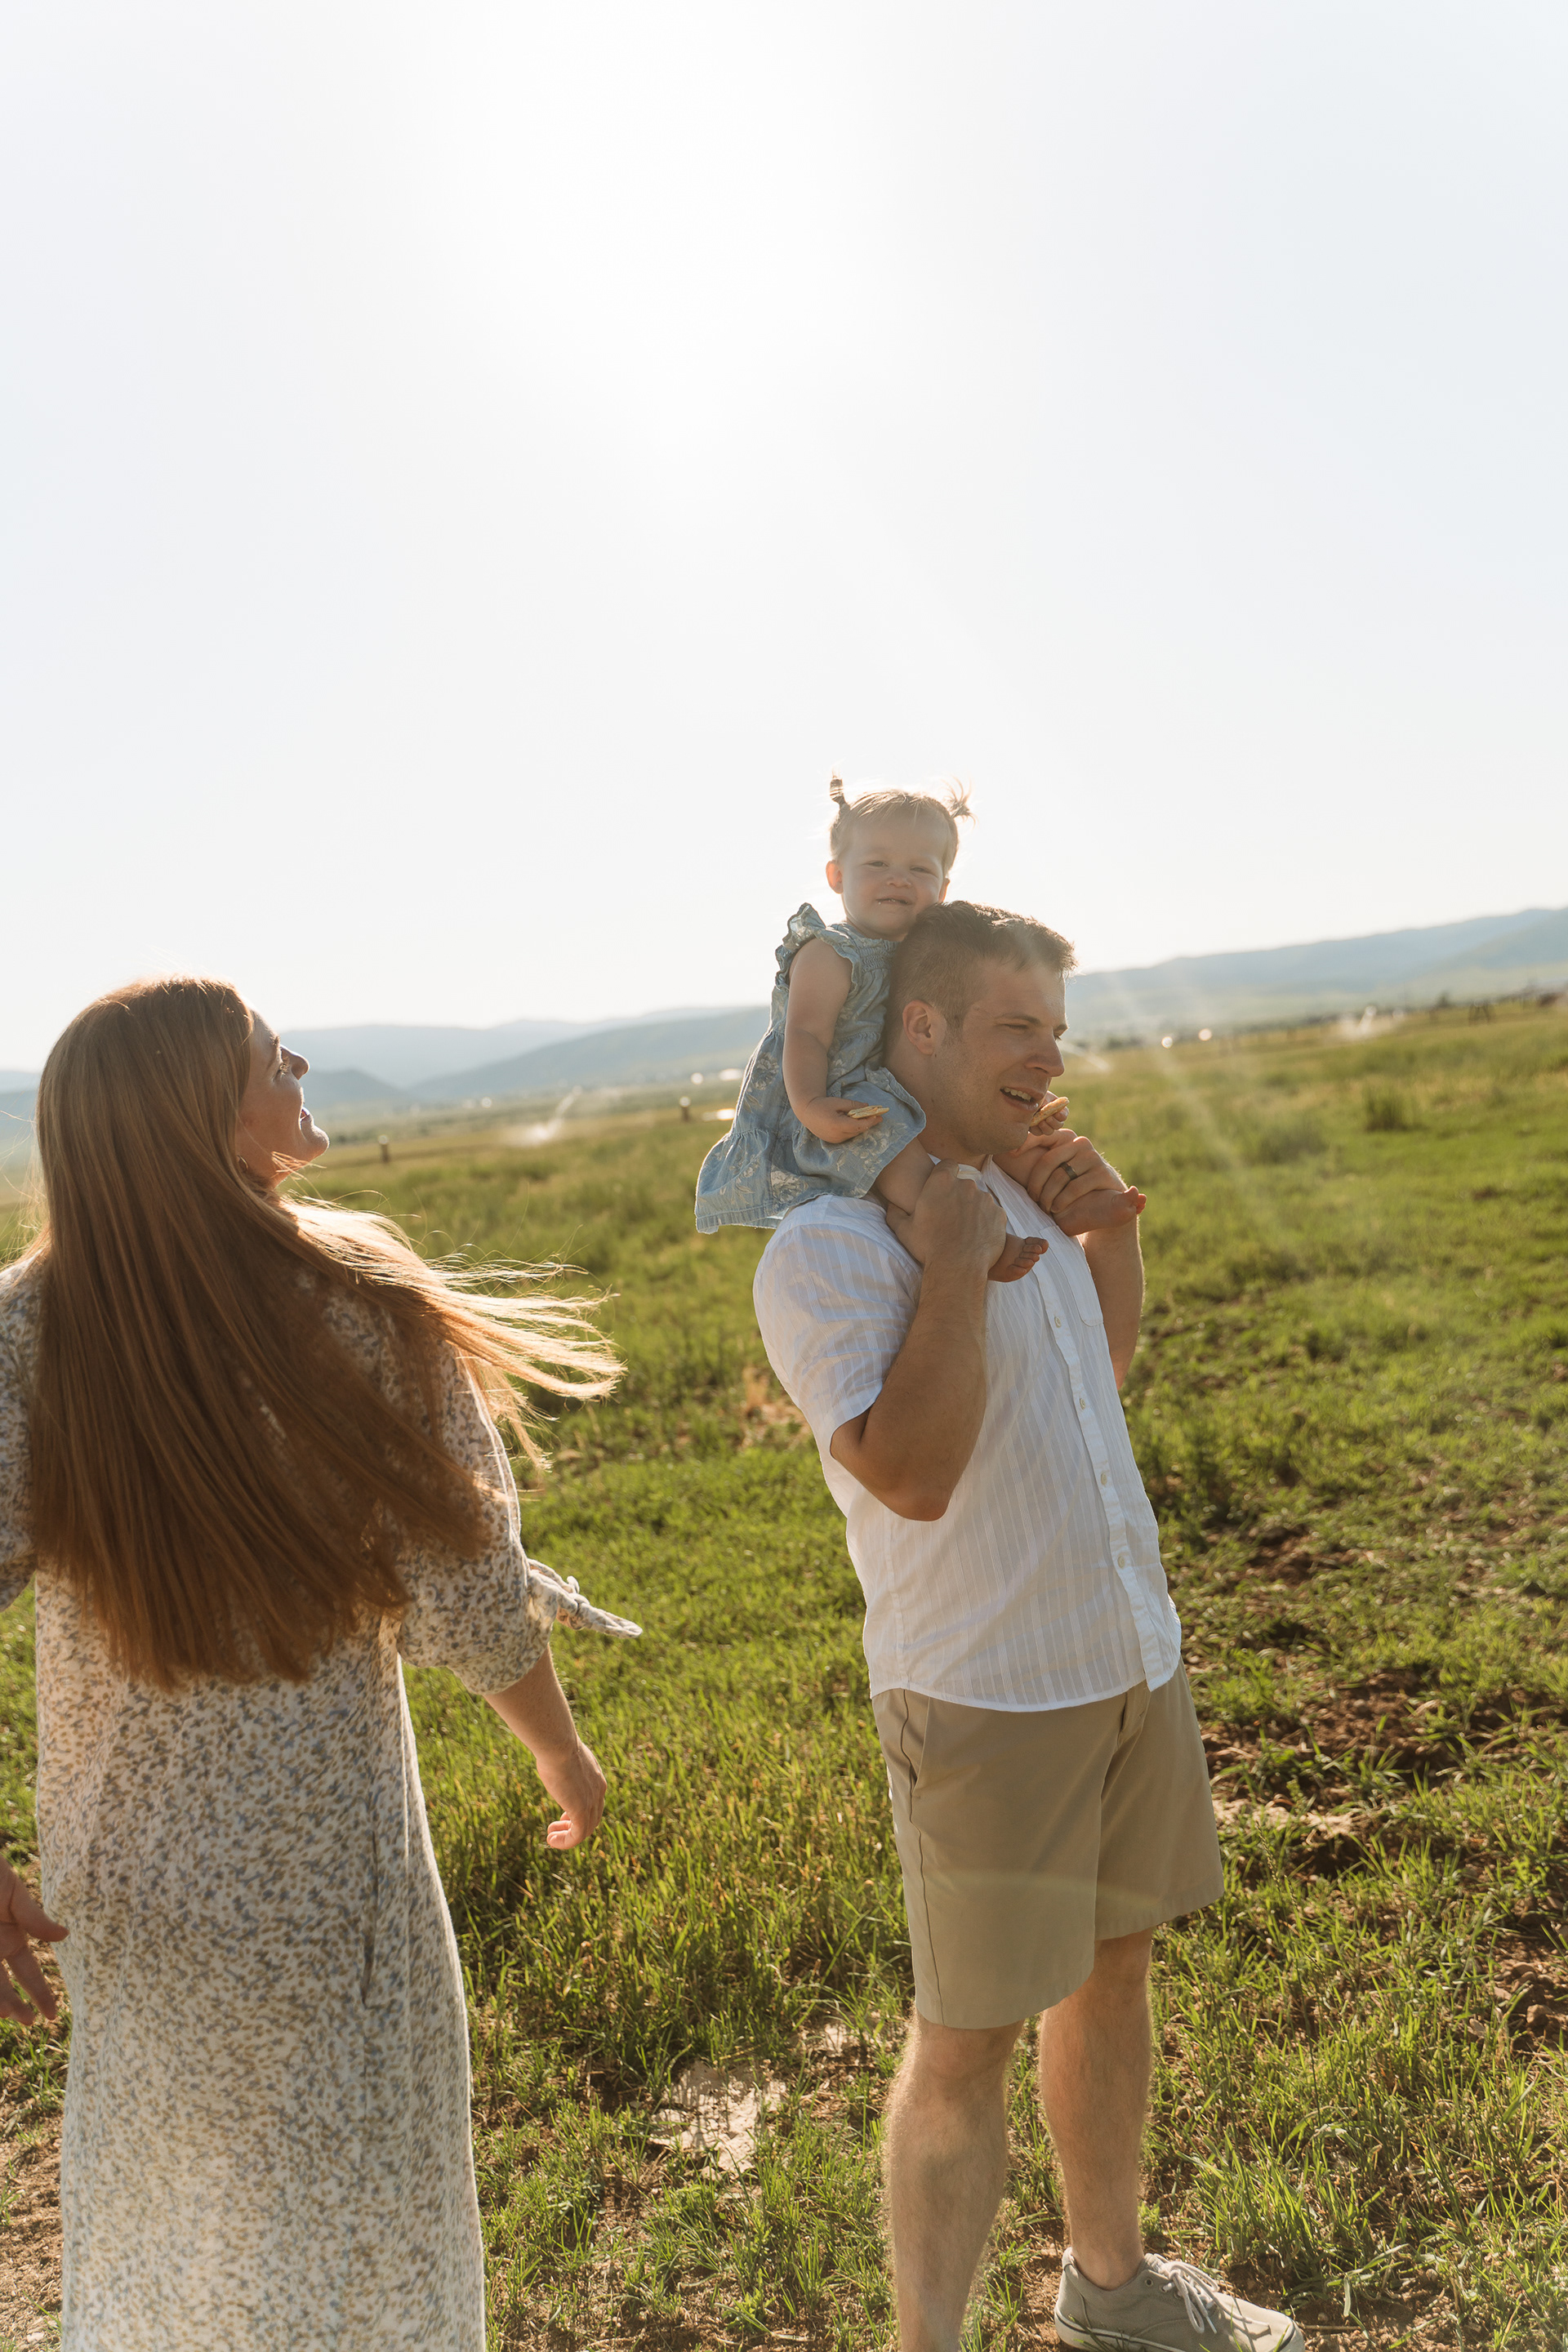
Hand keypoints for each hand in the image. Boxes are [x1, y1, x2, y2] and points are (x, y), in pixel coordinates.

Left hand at [0, 1856, 65, 2025]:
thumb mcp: (13, 1894)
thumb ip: (34, 1918)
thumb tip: (64, 1935)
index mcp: (10, 1937)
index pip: (28, 1971)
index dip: (41, 1992)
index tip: (52, 2014)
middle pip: (4, 1987)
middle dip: (17, 2005)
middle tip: (29, 2021)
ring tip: (9, 2013)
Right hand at [533, 1736, 606, 1850]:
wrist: (558, 1744)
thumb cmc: (555, 1745)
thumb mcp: (563, 1755)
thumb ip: (564, 1763)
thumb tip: (552, 1757)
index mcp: (596, 1778)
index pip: (594, 1802)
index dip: (579, 1812)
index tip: (563, 1815)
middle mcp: (598, 1791)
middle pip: (592, 1818)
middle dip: (573, 1825)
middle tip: (555, 1826)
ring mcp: (592, 1801)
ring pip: (585, 1830)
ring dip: (567, 1836)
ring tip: (551, 1836)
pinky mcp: (581, 1811)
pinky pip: (577, 1836)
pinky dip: (566, 1842)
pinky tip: (552, 1840)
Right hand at [800, 1095, 887, 1144]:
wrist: (807, 1112)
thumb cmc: (822, 1105)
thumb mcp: (838, 1102)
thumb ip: (853, 1105)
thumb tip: (867, 1107)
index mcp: (837, 1125)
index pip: (859, 1125)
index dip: (870, 1121)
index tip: (879, 1116)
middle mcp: (837, 1135)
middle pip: (858, 1130)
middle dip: (868, 1123)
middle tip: (878, 1116)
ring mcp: (835, 1140)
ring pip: (853, 1134)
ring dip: (861, 1127)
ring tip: (869, 1118)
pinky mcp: (833, 1141)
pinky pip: (847, 1136)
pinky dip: (853, 1129)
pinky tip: (857, 1123)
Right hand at [883, 1160, 1006, 1278]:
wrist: (957, 1268)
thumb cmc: (928, 1248)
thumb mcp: (903, 1230)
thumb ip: (895, 1213)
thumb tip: (891, 1205)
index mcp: (941, 1183)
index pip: (947, 1164)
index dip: (946, 1173)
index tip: (943, 1187)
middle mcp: (965, 1185)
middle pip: (964, 1184)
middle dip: (959, 1196)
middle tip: (951, 1217)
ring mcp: (985, 1199)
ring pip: (979, 1199)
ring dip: (973, 1210)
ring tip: (965, 1231)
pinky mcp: (999, 1214)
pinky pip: (992, 1214)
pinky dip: (986, 1222)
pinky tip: (977, 1237)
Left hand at [1007, 1129, 1145, 1233]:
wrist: (1105, 1203)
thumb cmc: (1071, 1185)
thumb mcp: (1055, 1171)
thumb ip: (1039, 1159)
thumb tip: (1009, 1151)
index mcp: (1065, 1138)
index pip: (1042, 1136)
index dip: (1025, 1143)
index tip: (1011, 1154)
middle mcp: (1080, 1143)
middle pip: (1047, 1161)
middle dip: (1036, 1184)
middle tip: (1033, 1199)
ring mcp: (1092, 1156)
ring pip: (1059, 1177)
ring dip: (1048, 1197)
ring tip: (1046, 1207)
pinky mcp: (1102, 1172)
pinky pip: (1074, 1188)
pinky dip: (1062, 1201)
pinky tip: (1058, 1208)